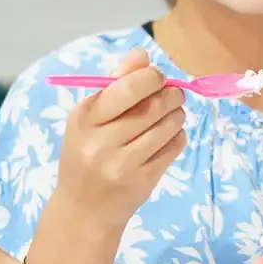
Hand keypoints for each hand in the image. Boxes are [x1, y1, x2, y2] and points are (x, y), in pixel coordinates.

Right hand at [56, 48, 186, 227]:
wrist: (84, 209)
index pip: (127, 88)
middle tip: (174, 93)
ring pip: (168, 126)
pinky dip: (178, 136)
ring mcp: (123, 164)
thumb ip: (116, 83)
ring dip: (177, 114)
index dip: (152, 77)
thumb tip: (142, 54)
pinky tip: (169, 136)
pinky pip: (174, 147)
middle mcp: (101, 141)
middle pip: (153, 106)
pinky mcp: (143, 180)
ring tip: (172, 114)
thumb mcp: (90, 117)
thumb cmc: (87, 152)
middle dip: (171, 94)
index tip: (158, 78)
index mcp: (85, 118)